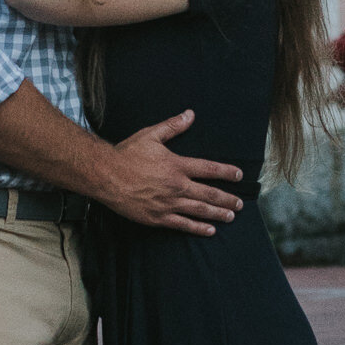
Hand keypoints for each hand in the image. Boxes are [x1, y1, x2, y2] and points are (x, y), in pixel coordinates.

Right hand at [100, 111, 244, 234]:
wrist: (105, 176)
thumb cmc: (126, 154)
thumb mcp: (150, 135)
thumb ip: (173, 126)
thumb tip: (190, 114)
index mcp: (177, 165)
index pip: (209, 169)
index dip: (226, 172)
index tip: (239, 176)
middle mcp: (177, 186)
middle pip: (209, 194)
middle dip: (227, 199)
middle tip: (239, 204)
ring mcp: (168, 203)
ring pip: (200, 210)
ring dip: (218, 213)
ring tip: (231, 216)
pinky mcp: (158, 217)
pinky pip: (183, 224)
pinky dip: (198, 228)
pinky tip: (210, 230)